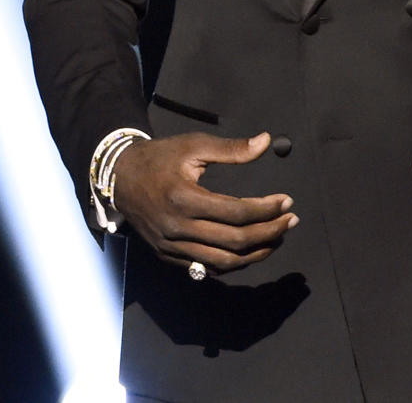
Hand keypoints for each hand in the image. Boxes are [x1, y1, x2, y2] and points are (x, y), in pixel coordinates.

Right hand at [113, 131, 297, 272]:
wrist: (121, 177)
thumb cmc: (161, 157)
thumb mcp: (194, 145)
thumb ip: (232, 148)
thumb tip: (266, 141)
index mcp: (185, 198)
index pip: (237, 212)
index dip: (266, 209)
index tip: (287, 201)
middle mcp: (178, 228)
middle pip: (234, 241)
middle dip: (269, 232)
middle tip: (291, 220)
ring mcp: (172, 247)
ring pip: (223, 263)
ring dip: (256, 253)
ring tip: (277, 238)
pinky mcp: (169, 257)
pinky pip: (206, 268)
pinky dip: (232, 263)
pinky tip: (250, 251)